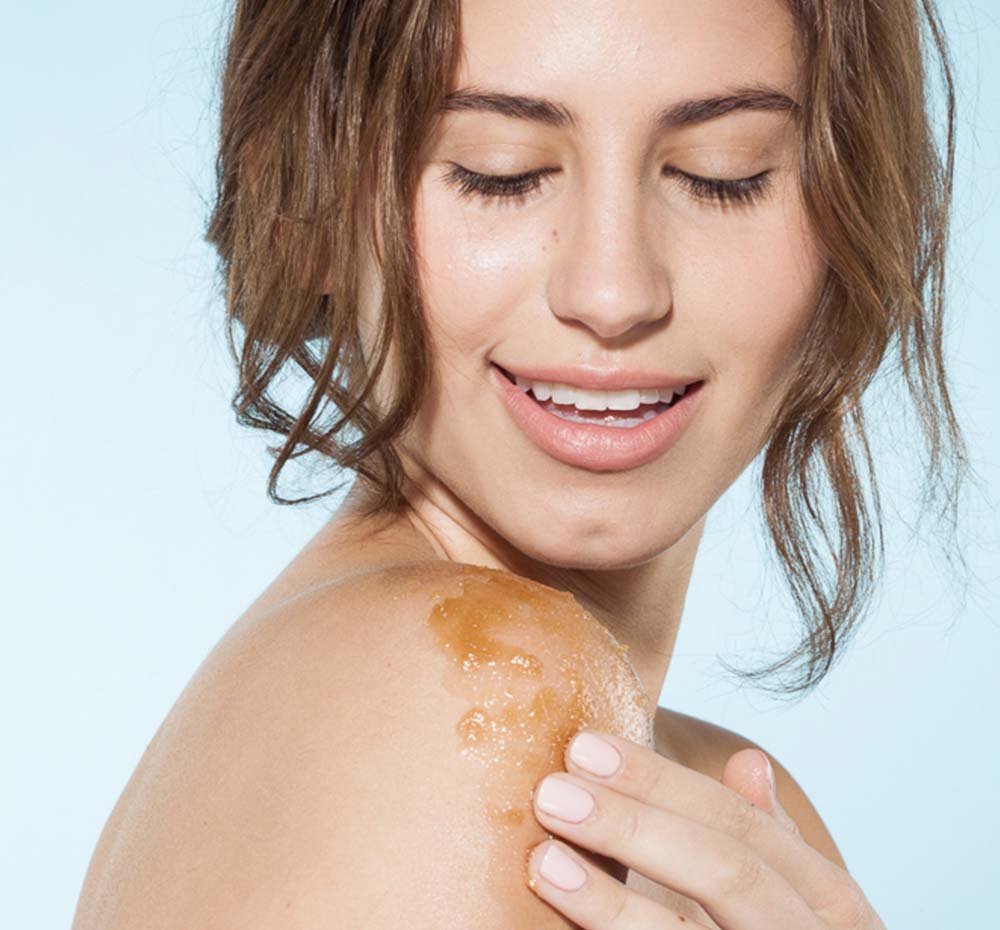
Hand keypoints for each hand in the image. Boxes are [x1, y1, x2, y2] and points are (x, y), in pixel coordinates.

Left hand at [525, 728, 884, 929]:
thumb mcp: (788, 902)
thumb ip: (763, 843)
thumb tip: (748, 759)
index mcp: (835, 909)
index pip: (743, 826)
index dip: (661, 782)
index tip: (585, 748)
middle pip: (727, 876)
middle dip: (635, 828)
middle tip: (552, 793)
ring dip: (611, 903)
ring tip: (543, 860)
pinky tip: (564, 913)